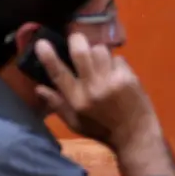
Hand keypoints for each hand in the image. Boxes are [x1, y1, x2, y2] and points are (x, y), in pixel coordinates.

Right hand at [35, 33, 174, 175]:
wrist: (135, 136)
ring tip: (99, 61)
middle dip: (77, 40)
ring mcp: (112, 81)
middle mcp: (93, 88)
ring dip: (98, 52)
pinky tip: (116, 73)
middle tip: (76, 39)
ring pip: (100, 50)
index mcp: (77, 100)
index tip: (41, 43)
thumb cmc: (101, 130)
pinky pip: (118, 58)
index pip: (59, 74)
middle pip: (81, 52)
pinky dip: (115, 62)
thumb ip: (57, 104)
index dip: (48, 57)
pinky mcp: (129, 78)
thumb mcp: (75, 123)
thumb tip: (39, 88)